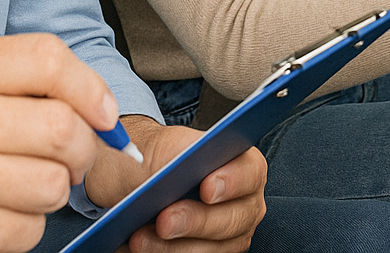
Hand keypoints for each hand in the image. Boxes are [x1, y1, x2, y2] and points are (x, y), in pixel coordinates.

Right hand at [0, 33, 120, 252]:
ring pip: (55, 183)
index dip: (90, 86)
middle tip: (69, 157)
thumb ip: (32, 82)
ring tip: (22, 183)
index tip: (101, 111)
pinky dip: (27, 225)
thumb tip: (103, 109)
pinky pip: (31, 228)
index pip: (48, 58)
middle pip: (63, 128)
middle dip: (83, 149)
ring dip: (53, 190)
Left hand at [85, 119, 266, 252]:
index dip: (233, 180)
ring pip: (212, 249)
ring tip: (139, 239)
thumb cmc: (158, 159)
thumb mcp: (161, 147)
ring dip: (173, 247)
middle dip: (196, 221)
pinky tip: (139, 246)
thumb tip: (160, 174)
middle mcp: (244, 202)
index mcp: (241, 164)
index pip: (250, 171)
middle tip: (164, 222)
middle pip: (233, 218)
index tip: (206, 189)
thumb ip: (171, 157)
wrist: (139, 182)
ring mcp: (231, 234)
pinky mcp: (211, 252)